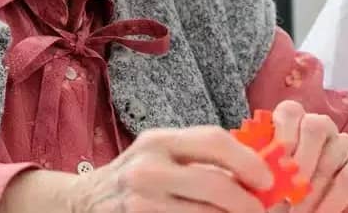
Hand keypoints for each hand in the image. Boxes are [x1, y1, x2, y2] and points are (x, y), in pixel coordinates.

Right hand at [68, 126, 273, 212]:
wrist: (81, 203)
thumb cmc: (137, 176)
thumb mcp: (162, 155)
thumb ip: (202, 158)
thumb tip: (259, 173)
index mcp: (160, 141)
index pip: (214, 141)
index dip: (248, 161)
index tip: (267, 180)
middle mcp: (147, 169)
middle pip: (215, 185)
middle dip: (246, 203)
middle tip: (261, 211)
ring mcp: (138, 203)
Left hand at [272, 100, 347, 212]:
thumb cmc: (288, 199)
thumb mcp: (271, 185)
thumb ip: (266, 172)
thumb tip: (256, 171)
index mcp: (294, 126)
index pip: (290, 111)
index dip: (282, 133)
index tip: (272, 166)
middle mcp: (321, 129)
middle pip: (315, 126)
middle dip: (301, 159)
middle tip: (287, 191)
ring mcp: (344, 144)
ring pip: (334, 150)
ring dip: (314, 187)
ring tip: (299, 212)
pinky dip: (333, 199)